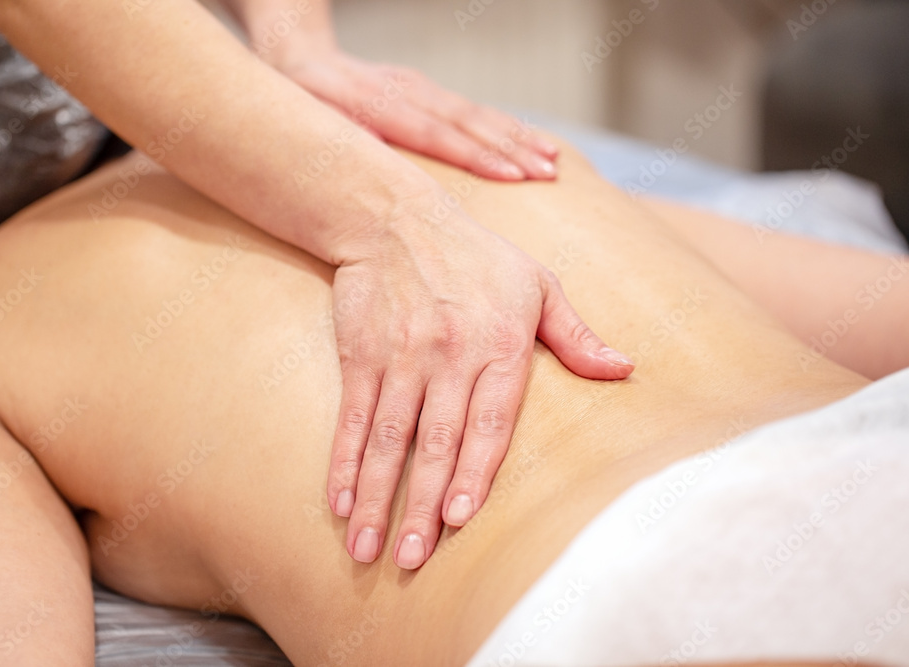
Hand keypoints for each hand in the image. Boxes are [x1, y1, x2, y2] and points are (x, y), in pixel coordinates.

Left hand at [277, 49, 560, 180]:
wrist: (299, 57)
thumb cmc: (299, 98)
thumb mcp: (304, 113)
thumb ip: (338, 132)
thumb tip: (369, 151)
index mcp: (376, 100)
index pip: (434, 132)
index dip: (474, 155)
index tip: (511, 176)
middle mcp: (405, 90)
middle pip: (466, 122)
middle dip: (510, 149)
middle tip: (547, 174)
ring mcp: (419, 88)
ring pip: (476, 114)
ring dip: (516, 138)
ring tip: (552, 161)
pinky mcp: (426, 91)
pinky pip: (473, 111)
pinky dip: (505, 127)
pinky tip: (534, 142)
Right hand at [327, 207, 633, 569]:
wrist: (397, 217)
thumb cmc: (479, 256)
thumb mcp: (539, 284)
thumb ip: (576, 335)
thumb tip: (625, 370)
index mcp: (498, 347)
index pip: (487, 423)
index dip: (473, 473)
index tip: (460, 520)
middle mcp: (447, 357)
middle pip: (434, 442)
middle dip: (421, 505)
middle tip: (411, 560)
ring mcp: (400, 358)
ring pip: (388, 439)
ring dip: (376, 496)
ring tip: (368, 548)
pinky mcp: (360, 357)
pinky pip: (353, 418)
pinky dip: (344, 462)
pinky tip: (339, 502)